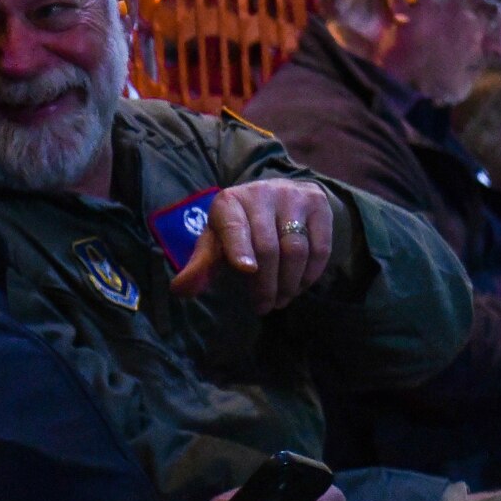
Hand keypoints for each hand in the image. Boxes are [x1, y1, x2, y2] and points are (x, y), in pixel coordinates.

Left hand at [172, 180, 336, 313]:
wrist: (278, 195)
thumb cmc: (240, 226)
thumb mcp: (217, 241)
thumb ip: (201, 265)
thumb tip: (180, 290)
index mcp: (229, 202)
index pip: (234, 227)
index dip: (240, 248)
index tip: (246, 270)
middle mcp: (261, 193)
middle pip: (268, 247)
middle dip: (266, 284)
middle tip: (264, 307)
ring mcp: (293, 196)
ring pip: (296, 250)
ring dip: (289, 283)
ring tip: (281, 299)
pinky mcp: (318, 204)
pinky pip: (320, 248)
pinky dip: (310, 274)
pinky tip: (299, 285)